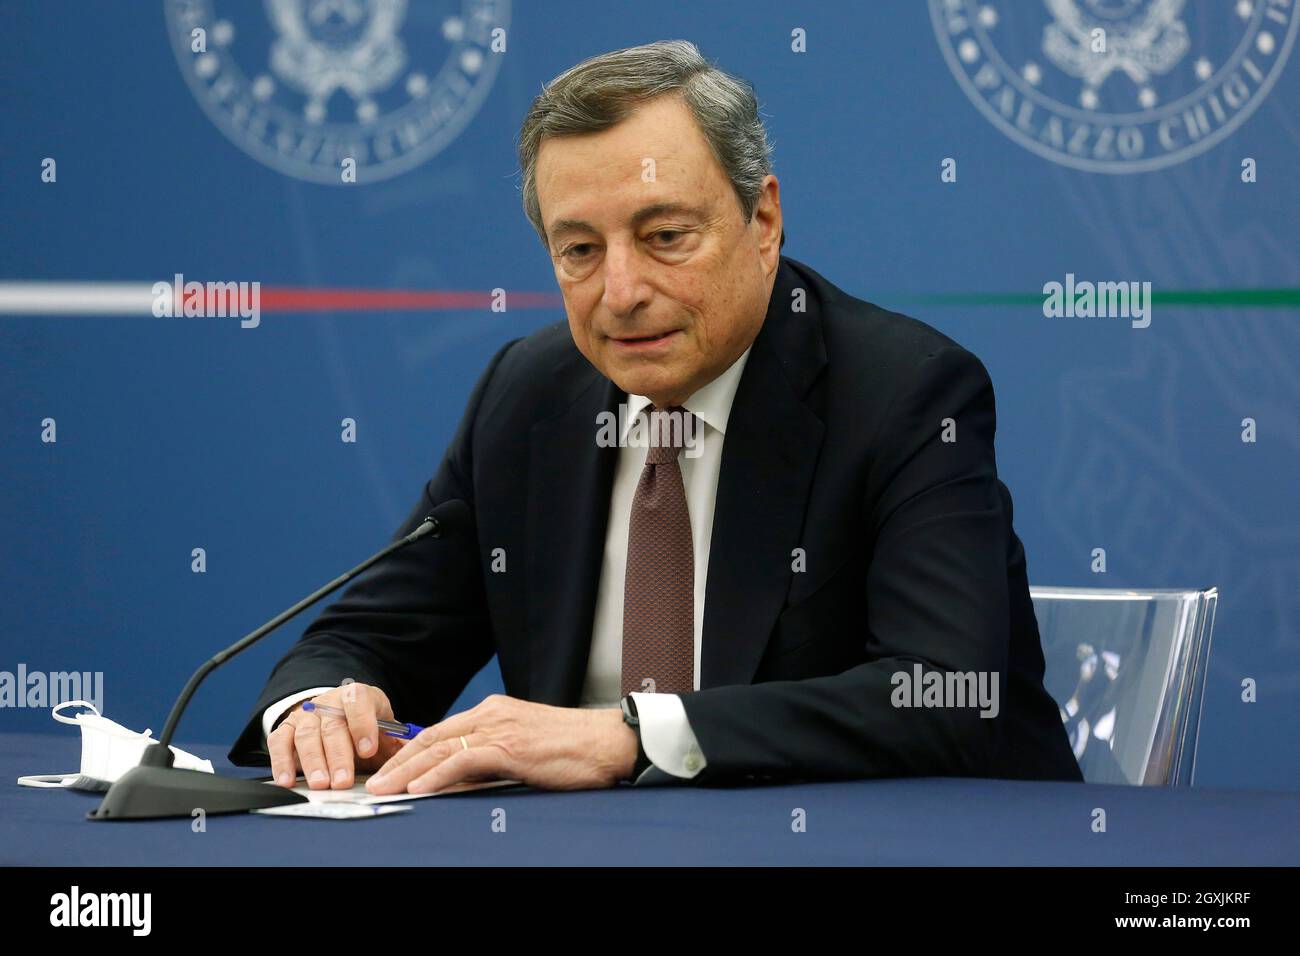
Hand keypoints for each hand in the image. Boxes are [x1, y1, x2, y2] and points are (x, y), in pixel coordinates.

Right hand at [267, 682, 405, 789]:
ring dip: (314, 762)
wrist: (335, 715)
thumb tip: (412, 754)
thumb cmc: (365, 728)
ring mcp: (306, 715)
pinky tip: (287, 781)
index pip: (358, 701)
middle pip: (332, 725)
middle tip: (343, 781)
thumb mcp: (384, 730)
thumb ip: (396, 743)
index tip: (368, 750)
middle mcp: (329, 702)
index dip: (363, 725)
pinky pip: (279, 742)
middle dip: (339, 755)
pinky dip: (281, 762)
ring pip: (306, 735)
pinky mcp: (286, 729)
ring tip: (320, 784)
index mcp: (357, 696)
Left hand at [365, 694, 637, 794]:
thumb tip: (462, 779)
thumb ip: (494, 757)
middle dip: (398, 762)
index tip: (389, 770)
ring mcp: (499, 729)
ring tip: (384, 789)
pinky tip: (418, 789)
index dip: (410, 751)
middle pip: (431, 737)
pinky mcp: (509, 748)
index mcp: (495, 711)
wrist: (608, 741)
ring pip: (439, 748)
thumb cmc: (575, 748)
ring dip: (406, 771)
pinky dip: (436, 775)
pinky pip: (462, 761)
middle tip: (373, 782)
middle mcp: (491, 714)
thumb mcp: (526, 747)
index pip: (441, 730)